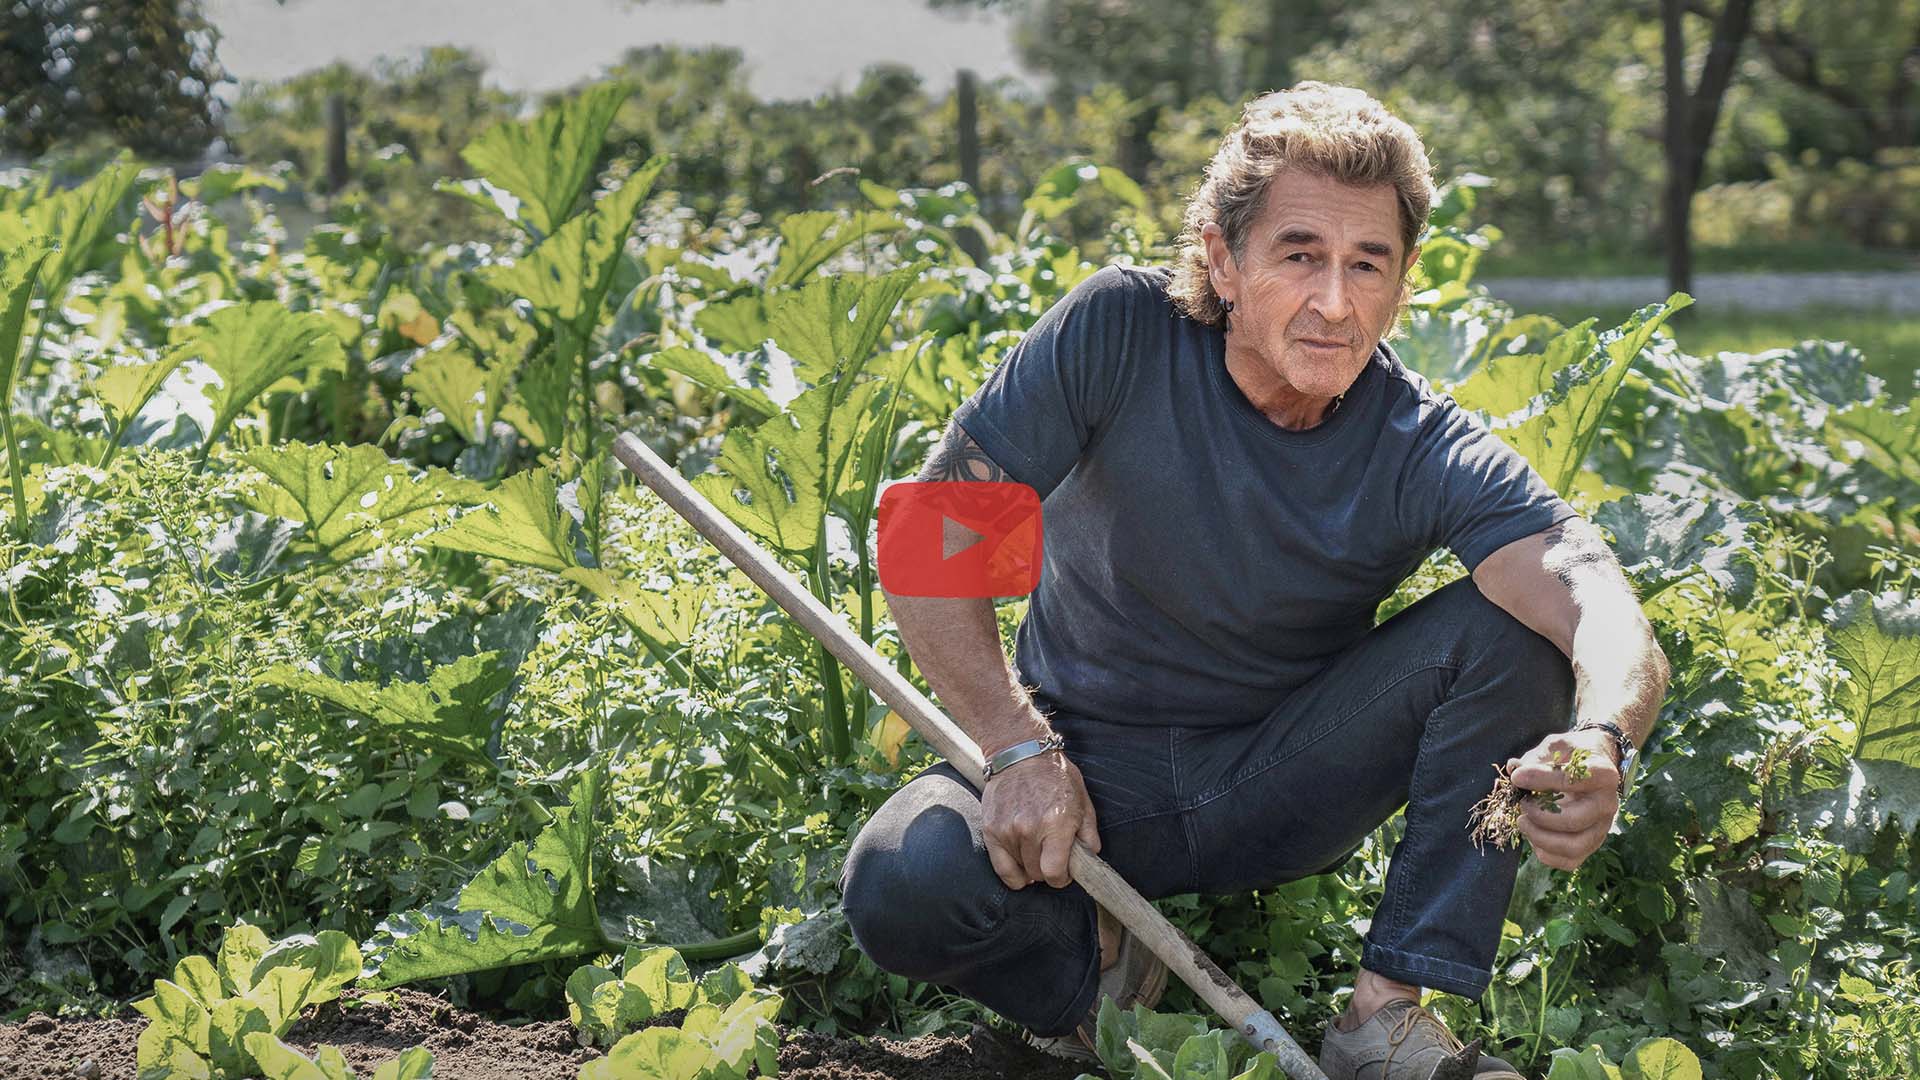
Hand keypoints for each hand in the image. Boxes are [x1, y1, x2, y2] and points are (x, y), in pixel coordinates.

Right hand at [980, 749, 1100, 889]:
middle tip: (1052, 858)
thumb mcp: (1082, 801)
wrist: (1020, 753)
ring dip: (1030, 867)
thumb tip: (1090, 859)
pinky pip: (1000, 868)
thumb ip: (1089, 835)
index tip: (1064, 872)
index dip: (1062, 878)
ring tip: (1037, 851)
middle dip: (1048, 871)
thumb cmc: (1055, 776)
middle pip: (1037, 874)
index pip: (1054, 873)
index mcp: (1055, 824)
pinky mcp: (990, 830)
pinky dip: (1012, 872)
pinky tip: (1021, 865)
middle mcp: (1029, 829)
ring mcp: (1007, 830)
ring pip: (1020, 871)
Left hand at [1504, 727, 1621, 871]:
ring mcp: (1602, 827)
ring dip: (1540, 838)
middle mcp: (1608, 804)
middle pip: (1573, 821)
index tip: (1517, 777)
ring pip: (1573, 847)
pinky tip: (1533, 837)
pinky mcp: (1592, 843)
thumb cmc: (1573, 754)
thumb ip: (1537, 757)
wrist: (1596, 763)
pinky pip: (1570, 861)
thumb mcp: (1557, 746)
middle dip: (1539, 815)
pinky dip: (1546, 854)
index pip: (1571, 781)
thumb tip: (1515, 769)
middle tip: (1522, 803)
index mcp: (1603, 775)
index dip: (1540, 779)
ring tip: (1522, 822)